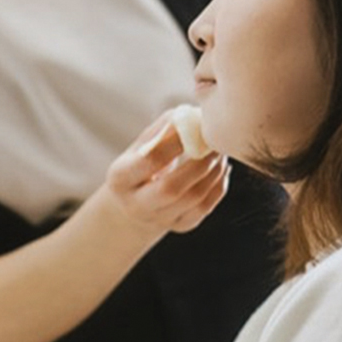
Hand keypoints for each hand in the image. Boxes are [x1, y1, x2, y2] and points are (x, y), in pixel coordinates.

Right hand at [97, 109, 230, 236]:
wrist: (134, 202)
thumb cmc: (140, 163)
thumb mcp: (141, 145)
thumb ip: (163, 129)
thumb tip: (191, 114)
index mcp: (120, 179)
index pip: (149, 161)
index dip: (175, 143)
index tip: (194, 127)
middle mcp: (136, 204)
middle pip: (172, 189)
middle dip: (199, 164)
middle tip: (213, 143)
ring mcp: (159, 220)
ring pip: (194, 200)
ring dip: (213, 172)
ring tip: (219, 153)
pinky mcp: (180, 226)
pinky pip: (205, 208)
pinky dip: (218, 186)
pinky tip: (221, 169)